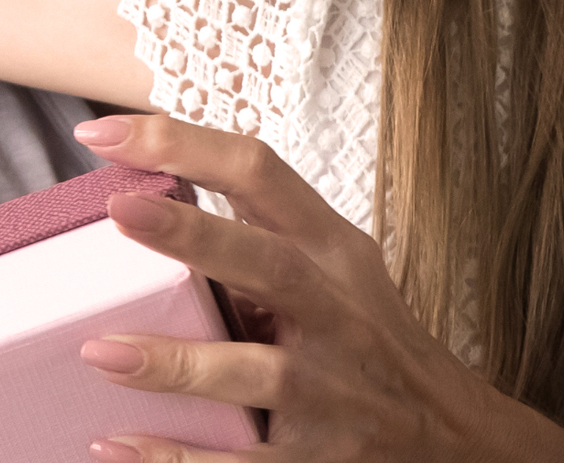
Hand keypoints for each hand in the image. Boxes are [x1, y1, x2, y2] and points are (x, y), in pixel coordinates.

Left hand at [68, 114, 563, 462]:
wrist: (460, 439)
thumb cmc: (377, 345)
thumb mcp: (340, 275)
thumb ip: (266, 240)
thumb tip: (155, 202)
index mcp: (332, 253)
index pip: (263, 175)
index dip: (187, 144)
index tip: (109, 133)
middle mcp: (337, 314)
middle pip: (269, 263)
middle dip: (195, 235)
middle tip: (120, 208)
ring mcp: (333, 391)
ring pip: (258, 373)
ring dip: (179, 363)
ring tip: (103, 351)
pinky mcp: (321, 459)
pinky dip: (182, 460)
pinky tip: (121, 448)